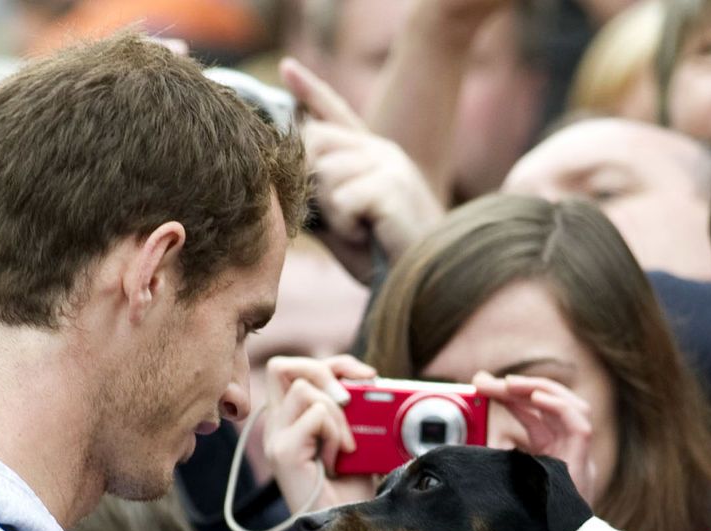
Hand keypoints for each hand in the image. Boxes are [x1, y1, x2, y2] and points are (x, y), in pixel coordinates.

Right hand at [261, 354, 377, 512]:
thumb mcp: (356, 436)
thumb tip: (367, 379)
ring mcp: (275, 438)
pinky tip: (337, 457)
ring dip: (336, 414)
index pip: (295, 367)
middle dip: (325, 371)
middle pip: (282, 366)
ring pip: (304, 389)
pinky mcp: (282, 452)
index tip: (367, 377)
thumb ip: (352, 408)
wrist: (347, 527)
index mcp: (289, 418)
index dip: (333, 363)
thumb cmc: (350, 489)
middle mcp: (276, 425)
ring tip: (345, 445)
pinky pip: (315, 415)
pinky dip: (335, 432)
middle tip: (351, 400)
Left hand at [281, 57, 443, 282]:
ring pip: (324, 173)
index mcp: (372, 155)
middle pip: (314, 141)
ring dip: (332, 213)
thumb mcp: (343, 221)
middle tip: (339, 216)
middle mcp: (381, 150)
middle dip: (312, 181)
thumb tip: (287, 175)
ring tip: (360, 230)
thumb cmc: (381, 256)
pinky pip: (341, 198)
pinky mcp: (391, 184)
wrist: (423, 281)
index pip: (336, 115)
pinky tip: (368, 235)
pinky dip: (346, 225)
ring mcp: (388, 164)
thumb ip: (319, 194)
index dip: (311, 92)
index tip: (287, 69)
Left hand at [472, 371, 597, 504]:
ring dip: (539, 389)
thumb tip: (464, 440)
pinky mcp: (583, 462)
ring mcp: (578, 456)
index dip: (509, 396)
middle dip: (517, 388)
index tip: (479, 385)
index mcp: (550, 454)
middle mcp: (567, 451)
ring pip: (571, 406)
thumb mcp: (502, 482)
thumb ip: (493, 460)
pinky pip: (579, 425)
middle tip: (483, 381)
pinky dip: (559, 406)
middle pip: (550, 407)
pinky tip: (536, 396)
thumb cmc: (525, 521)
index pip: (533, 414)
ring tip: (509, 383)